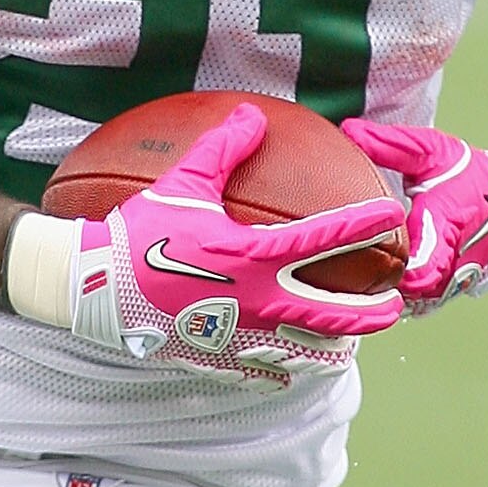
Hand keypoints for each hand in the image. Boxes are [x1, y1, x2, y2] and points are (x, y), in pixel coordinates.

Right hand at [67, 102, 405, 370]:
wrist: (94, 287)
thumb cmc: (139, 231)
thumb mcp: (183, 183)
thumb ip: (223, 149)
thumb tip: (252, 116)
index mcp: (252, 255)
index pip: (324, 239)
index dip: (363, 223)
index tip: (392, 216)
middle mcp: (255, 300)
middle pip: (330, 313)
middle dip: (369, 312)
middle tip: (393, 306)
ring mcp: (237, 336)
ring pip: (303, 350)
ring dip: (331, 347)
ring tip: (348, 344)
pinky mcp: (214, 359)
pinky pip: (259, 370)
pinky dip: (280, 370)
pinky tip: (291, 369)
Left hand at [341, 119, 487, 311]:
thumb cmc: (468, 174)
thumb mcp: (432, 151)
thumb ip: (390, 144)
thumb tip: (348, 130)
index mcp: (447, 223)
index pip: (423, 263)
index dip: (397, 268)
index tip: (371, 257)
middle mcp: (455, 260)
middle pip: (415, 290)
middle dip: (385, 283)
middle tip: (352, 271)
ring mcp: (456, 280)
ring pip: (418, 302)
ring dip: (392, 294)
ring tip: (360, 280)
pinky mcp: (453, 291)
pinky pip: (424, 305)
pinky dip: (404, 301)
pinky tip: (380, 287)